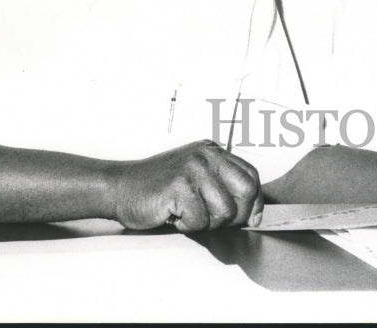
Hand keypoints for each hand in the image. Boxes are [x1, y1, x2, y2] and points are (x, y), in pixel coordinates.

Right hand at [109, 140, 262, 231]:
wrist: (121, 187)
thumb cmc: (159, 189)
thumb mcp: (196, 177)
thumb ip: (221, 186)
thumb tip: (254, 213)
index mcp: (213, 152)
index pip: (251, 176)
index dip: (255, 202)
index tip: (251, 219)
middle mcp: (207, 156)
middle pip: (246, 191)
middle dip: (236, 216)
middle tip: (213, 221)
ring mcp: (193, 169)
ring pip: (224, 211)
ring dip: (206, 223)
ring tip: (187, 214)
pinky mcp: (179, 186)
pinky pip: (200, 220)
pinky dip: (187, 226)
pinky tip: (173, 215)